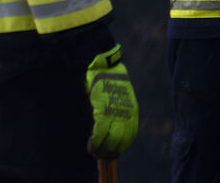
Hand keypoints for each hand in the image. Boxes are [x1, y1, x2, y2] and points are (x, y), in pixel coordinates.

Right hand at [86, 44, 138, 158]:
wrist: (102, 65)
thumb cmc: (107, 79)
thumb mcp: (117, 96)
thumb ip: (115, 110)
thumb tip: (108, 127)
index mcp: (131, 111)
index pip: (129, 136)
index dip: (121, 147)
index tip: (113, 153)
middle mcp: (127, 114)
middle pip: (122, 141)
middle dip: (112, 152)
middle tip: (102, 157)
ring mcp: (115, 113)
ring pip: (111, 140)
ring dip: (103, 150)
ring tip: (95, 153)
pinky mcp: (103, 110)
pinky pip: (100, 133)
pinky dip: (95, 142)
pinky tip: (90, 146)